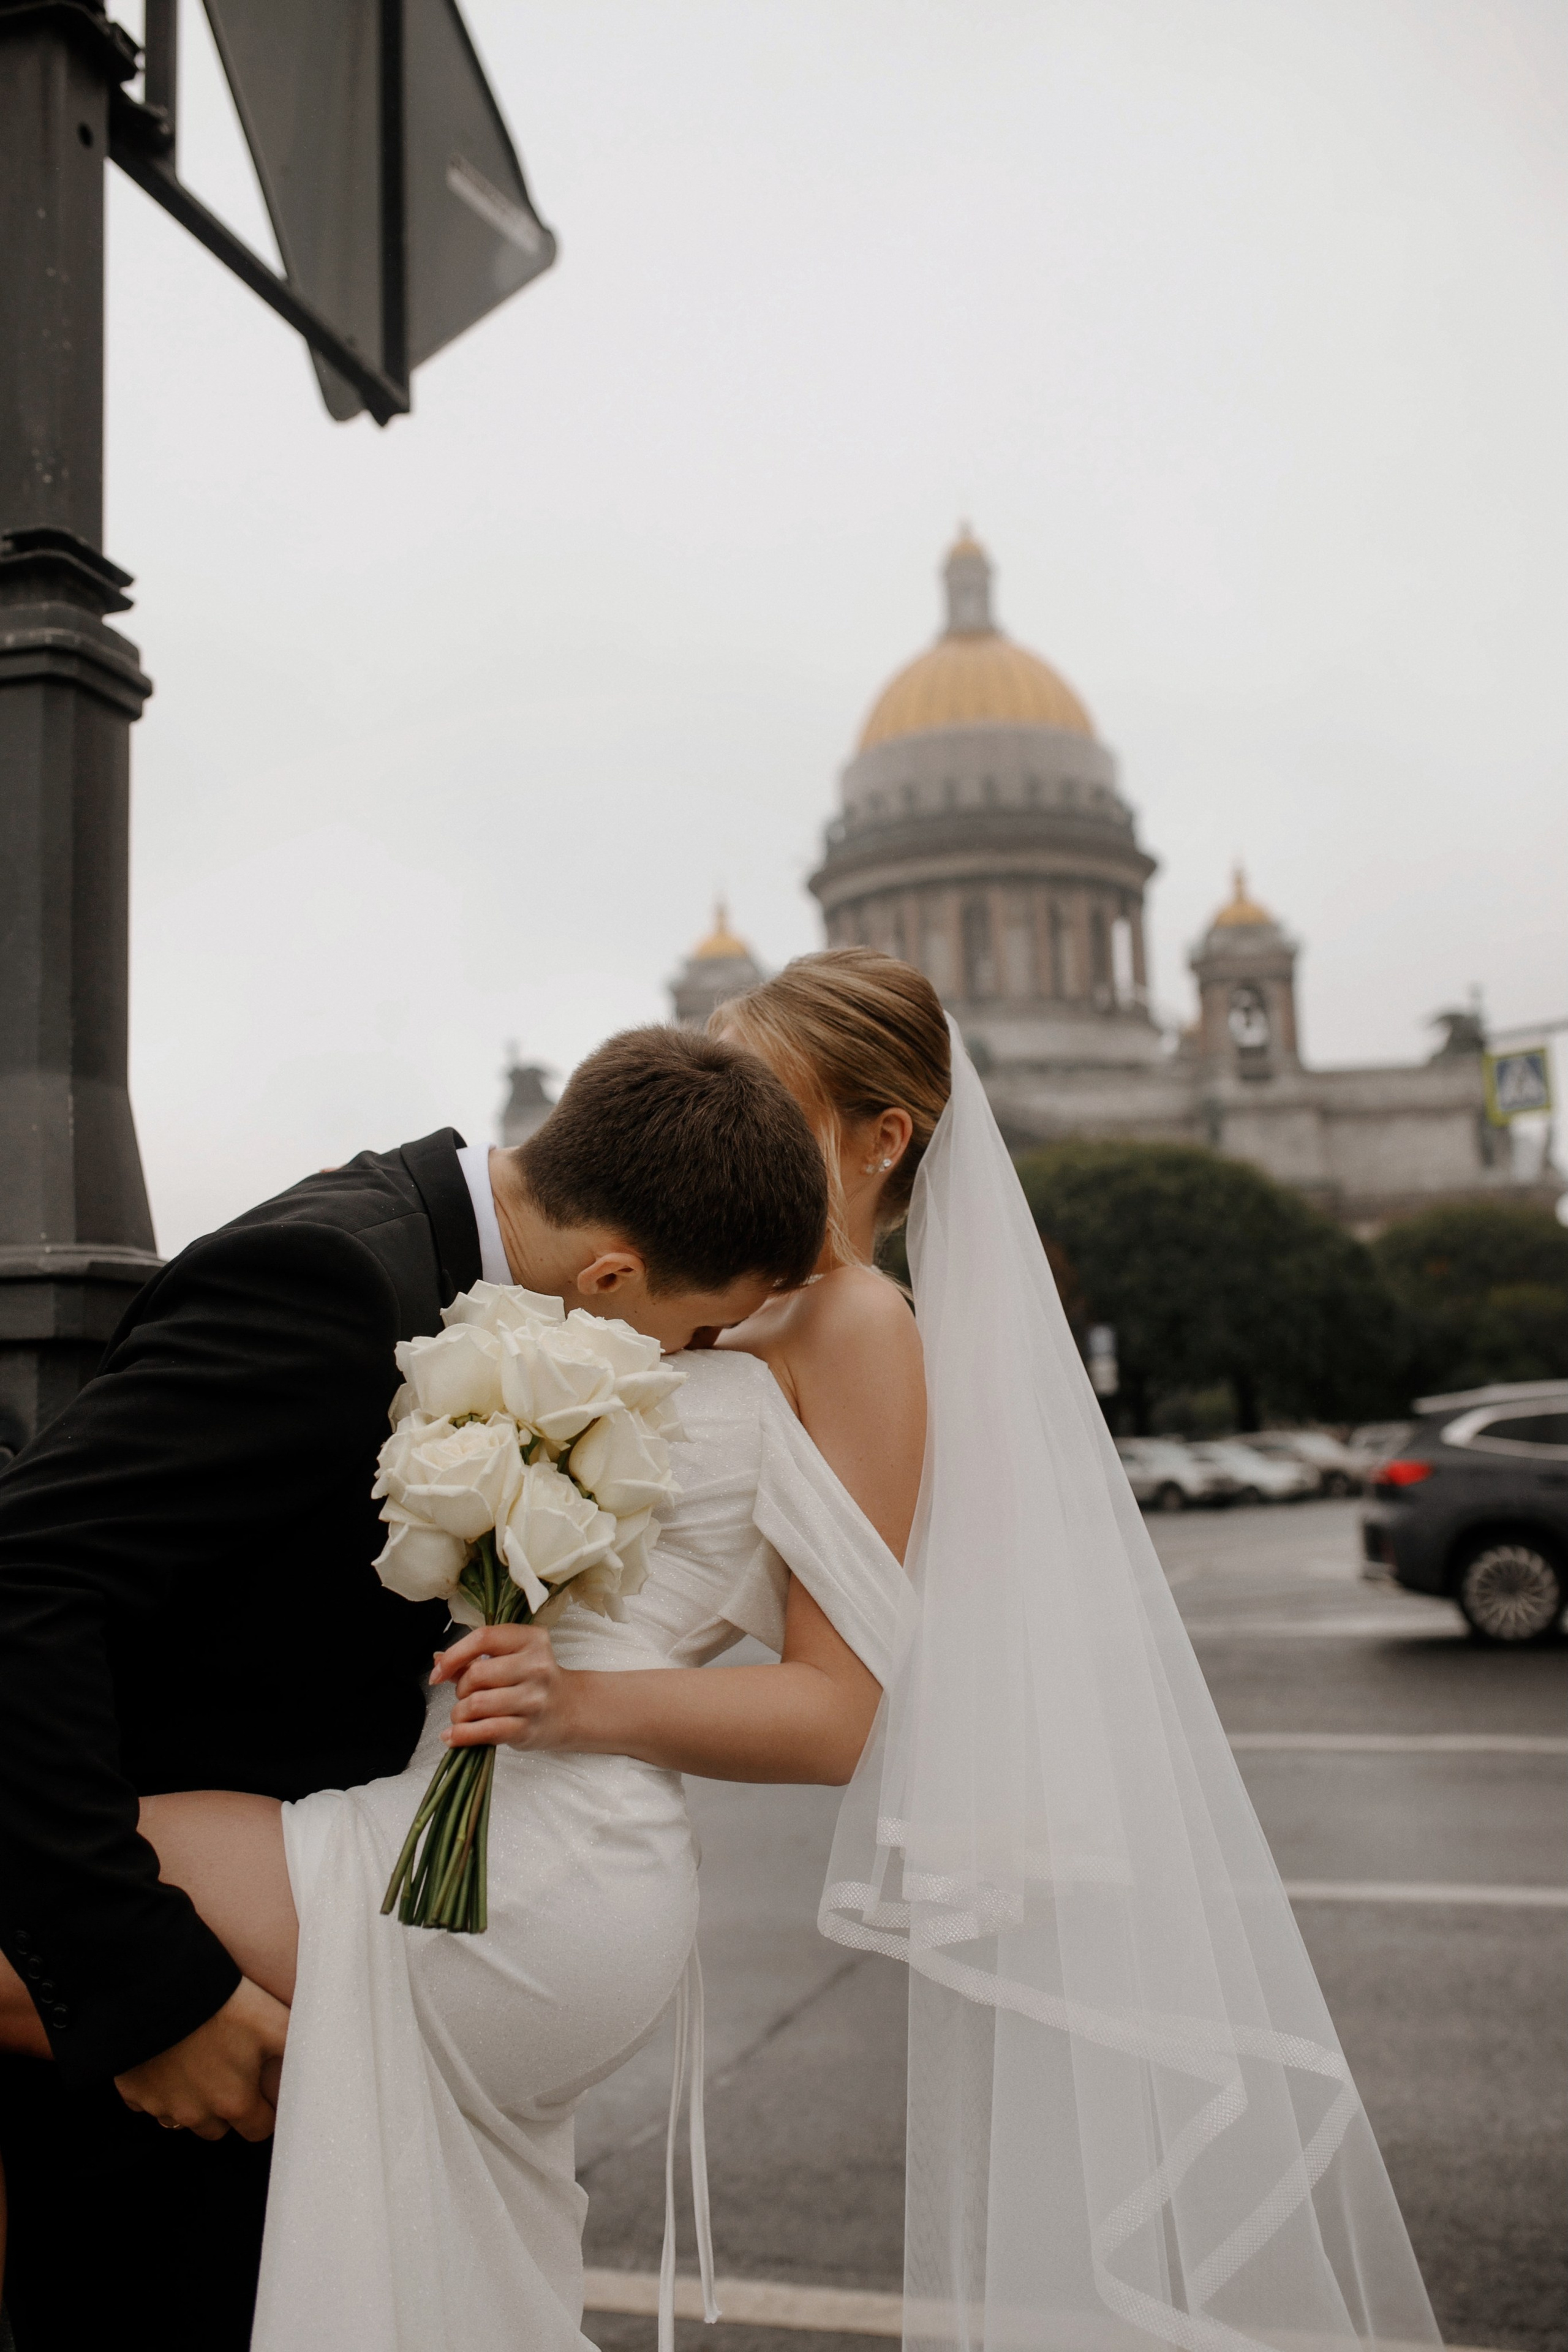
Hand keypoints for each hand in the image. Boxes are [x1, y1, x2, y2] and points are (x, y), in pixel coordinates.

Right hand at [115, 1976, 288, 2141]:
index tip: (264, 2093)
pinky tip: (167, 2057)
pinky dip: (158, 2086)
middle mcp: (196, 2114)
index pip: (257, 2129)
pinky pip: (148, 2100)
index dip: (265, 2111)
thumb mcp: (273, 2021)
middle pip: (218, 2128)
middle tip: (231, 2073)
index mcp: (234, 2102)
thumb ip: (296, 2046)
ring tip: (199, 2062)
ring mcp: (161, 2106)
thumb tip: (322, 2062)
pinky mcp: (133, 2092)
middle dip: (227, 2109)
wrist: (161, 1989)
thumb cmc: (223, 2004)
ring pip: (181, 2117)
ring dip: (192, 2099)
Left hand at [431, 1624, 579, 1750]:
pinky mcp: (528, 1728)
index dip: (454, 1655)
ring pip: (477, 1703)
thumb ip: (474, 1659)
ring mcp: (534, 1699)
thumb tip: (438, 1660)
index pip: (484, 1638)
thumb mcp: (511, 1659)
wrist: (568, 1709)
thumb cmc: (532, 1680)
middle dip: (461, 1688)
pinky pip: (486, 1730)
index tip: (438, 1673)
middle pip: (477, 1674)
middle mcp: (536, 1666)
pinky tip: (452, 1736)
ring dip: (459, 1713)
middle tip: (466, 1695)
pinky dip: (461, 1735)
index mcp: (531, 1639)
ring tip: (462, 1716)